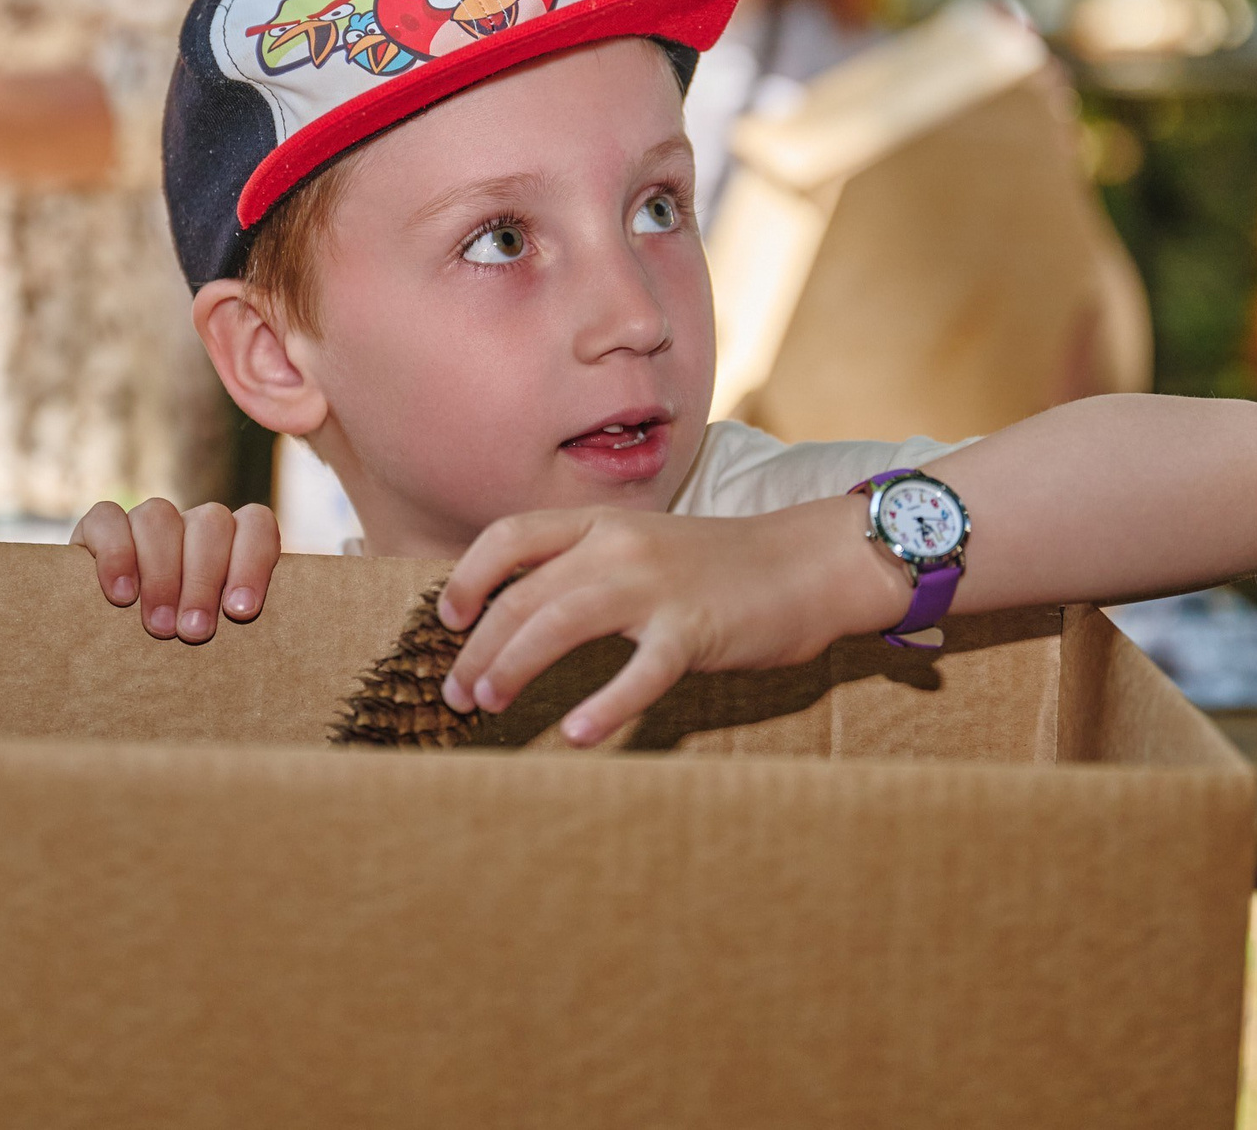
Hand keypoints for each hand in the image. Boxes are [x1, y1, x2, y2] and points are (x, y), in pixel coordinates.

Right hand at [73, 498, 279, 642]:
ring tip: (159, 626)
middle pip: (210, 523)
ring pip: (159, 516)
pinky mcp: (99, 527)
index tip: (241, 611)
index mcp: (231, 541)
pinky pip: (107, 518)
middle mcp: (191, 524)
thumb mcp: (211, 634)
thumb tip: (250, 641)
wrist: (109, 649)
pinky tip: (121, 595)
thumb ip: (233, 625)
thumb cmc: (180, 644)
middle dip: (204, 580)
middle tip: (194, 632)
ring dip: (162, 574)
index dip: (253, 562)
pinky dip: (115, 554)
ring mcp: (145, 521)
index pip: (255, 525)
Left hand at [436, 498, 909, 748]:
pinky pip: (640, 671)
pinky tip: (576, 734)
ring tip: (488, 705)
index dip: (468, 575)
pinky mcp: (696, 629)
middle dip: (478, 645)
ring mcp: (657, 585)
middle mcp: (620, 545)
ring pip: (560, 621)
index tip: (447, 617)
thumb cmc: (722, 568)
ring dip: (513, 666)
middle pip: (523, 592)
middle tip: (457, 692)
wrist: (809, 562)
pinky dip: (604, 704)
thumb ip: (589, 569)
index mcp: (603, 523)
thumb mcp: (644, 547)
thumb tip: (522, 613)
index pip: (511, 535)